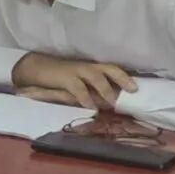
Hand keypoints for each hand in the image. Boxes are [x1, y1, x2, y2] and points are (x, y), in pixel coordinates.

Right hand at [12, 52, 135, 109]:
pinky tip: (90, 107)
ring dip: (106, 90)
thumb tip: (110, 101)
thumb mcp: (79, 80)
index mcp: (92, 67)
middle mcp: (88, 66)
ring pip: (96, 78)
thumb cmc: (61, 77)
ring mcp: (76, 71)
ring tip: (112, 103)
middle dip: (122, 79)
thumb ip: (93, 88)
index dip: (126, 77)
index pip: (113, 69)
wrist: (37, 68)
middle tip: (132, 91)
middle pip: (110, 69)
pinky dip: (85, 98)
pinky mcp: (65, 78)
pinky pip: (78, 88)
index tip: (137, 88)